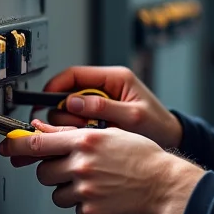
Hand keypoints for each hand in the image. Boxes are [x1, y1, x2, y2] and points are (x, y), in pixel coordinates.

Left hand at [0, 120, 204, 213]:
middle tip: (69, 168)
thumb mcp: (109, 133)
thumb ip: (73, 133)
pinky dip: (84, 203)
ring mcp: (85, 189)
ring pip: (56, 192)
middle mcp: (82, 164)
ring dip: (67, 188)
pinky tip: (103, 194)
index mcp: (85, 141)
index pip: (38, 142)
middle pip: (43, 171)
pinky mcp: (91, 210)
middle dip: (51, 171)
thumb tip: (42, 130)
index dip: (16, 144)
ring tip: (93, 182)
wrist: (164, 184)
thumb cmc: (142, 157)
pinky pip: (74, 207)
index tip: (6, 146)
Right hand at [41, 65, 182, 149]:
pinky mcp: (100, 116)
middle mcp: (105, 87)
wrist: (170, 139)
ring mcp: (101, 102)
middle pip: (67, 94)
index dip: (55, 87)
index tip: (42, 102)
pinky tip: (87, 139)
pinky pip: (79, 121)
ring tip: (88, 136)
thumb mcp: (133, 117)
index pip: (74, 74)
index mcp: (114, 78)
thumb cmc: (158, 125)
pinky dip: (77, 131)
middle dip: (64, 112)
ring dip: (72, 124)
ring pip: (70, 109)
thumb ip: (104, 107)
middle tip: (73, 129)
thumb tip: (74, 101)